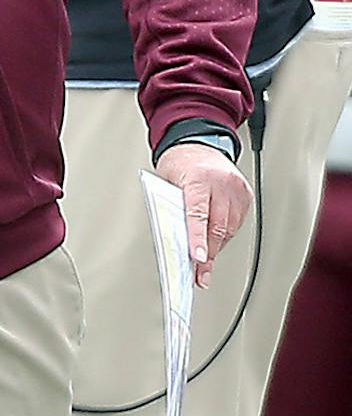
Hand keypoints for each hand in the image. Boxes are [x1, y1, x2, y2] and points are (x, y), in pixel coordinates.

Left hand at [153, 143, 252, 289]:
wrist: (199, 141)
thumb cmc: (181, 163)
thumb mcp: (169, 183)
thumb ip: (175, 209)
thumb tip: (178, 241)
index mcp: (199, 179)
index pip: (198, 215)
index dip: (197, 240)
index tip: (197, 259)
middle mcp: (222, 183)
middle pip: (217, 227)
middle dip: (208, 254)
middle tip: (200, 274)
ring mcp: (237, 189)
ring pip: (229, 229)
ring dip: (216, 246)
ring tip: (205, 261)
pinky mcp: (245, 194)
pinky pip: (236, 222)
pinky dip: (224, 234)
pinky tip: (215, 241)